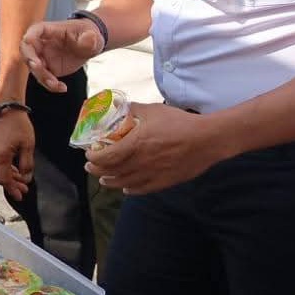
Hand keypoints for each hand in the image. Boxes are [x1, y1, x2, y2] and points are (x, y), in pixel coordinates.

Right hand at [0, 108, 35, 201]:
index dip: (12, 189)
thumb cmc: (19, 125)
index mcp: (1, 156)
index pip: (4, 179)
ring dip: (12, 177)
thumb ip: (27, 164)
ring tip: (23, 182)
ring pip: (1, 171)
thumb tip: (26, 177)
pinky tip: (18, 171)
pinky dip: (9, 170)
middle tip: (24, 191)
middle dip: (13, 185)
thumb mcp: (28, 146)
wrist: (9, 109)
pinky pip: (1, 164)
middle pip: (1, 177)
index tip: (20, 195)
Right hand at [21, 19, 103, 91]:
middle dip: (31, 60)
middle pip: (27, 51)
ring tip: (57, 85)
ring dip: (42, 77)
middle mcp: (42, 44)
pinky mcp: (48, 69)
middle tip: (40, 68)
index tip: (32, 48)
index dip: (29, 40)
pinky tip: (62, 88)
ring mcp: (43, 57)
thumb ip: (89, 38)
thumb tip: (89, 39)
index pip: (34, 31)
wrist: (89, 46)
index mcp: (49, 31)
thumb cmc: (87, 34)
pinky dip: (51, 86)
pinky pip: (44, 79)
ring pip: (34, 68)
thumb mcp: (92, 35)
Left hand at [84, 103, 223, 194]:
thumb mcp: (154, 110)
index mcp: (135, 144)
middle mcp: (140, 162)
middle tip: (90, 166)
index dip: (94, 157)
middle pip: (111, 171)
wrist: (206, 140)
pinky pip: (142, 189)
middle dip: (97, 169)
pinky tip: (126, 188)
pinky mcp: (164, 182)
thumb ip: (135, 109)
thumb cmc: (180, 123)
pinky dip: (130, 189)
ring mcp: (152, 174)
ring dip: (110, 181)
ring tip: (104, 179)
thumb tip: (121, 105)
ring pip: (124, 182)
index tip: (88, 153)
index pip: (106, 156)